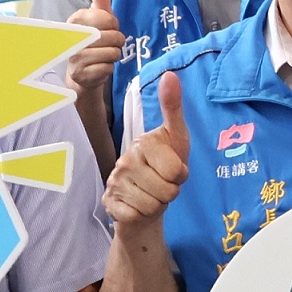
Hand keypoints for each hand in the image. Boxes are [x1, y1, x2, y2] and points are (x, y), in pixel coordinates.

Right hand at [67, 0, 122, 94]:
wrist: (83, 72)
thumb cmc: (94, 39)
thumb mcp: (99, 15)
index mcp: (75, 19)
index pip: (109, 19)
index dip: (114, 25)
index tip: (106, 28)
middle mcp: (71, 37)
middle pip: (114, 37)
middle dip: (117, 41)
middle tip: (107, 43)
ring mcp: (73, 57)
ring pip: (112, 54)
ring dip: (113, 55)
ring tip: (103, 55)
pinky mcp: (79, 75)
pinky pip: (108, 69)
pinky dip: (108, 69)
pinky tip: (99, 67)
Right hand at [102, 70, 189, 227]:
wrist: (146, 197)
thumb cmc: (165, 165)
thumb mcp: (176, 137)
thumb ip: (173, 108)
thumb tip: (169, 74)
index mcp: (142, 143)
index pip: (177, 171)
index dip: (181, 176)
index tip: (173, 170)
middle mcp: (124, 160)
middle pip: (167, 191)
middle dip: (171, 192)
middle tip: (163, 184)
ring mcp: (114, 183)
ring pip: (152, 206)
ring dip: (158, 205)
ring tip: (152, 193)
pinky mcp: (109, 204)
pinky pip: (136, 217)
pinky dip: (142, 216)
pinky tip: (138, 205)